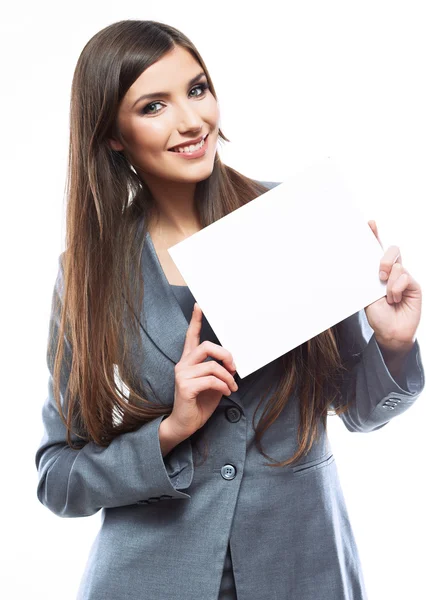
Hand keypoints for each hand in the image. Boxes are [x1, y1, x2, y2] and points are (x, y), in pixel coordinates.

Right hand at [167, 302, 237, 439]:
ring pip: (212, 365)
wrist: (185, 424)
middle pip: (206, 346)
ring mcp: (182, 375)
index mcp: (188, 361)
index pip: (191, 336)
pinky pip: (211, 379)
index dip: (196, 320)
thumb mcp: (212, 384)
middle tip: (234, 367)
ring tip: (232, 386)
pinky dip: (223, 385)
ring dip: (228, 376)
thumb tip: (232, 364)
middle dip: (226, 354)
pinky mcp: (185, 387)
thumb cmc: (199, 404)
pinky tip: (226, 392)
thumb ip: (218, 371)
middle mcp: (182, 365)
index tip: (199, 306)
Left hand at [365, 220, 421, 349]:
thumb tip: (364, 264)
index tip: (369, 224)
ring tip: (387, 297)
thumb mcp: (368, 294)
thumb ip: (370, 279)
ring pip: (398, 266)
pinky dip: (396, 289)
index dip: (375, 235)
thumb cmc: (378, 315)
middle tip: (379, 275)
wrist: (390, 332)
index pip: (378, 249)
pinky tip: (395, 300)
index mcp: (378, 272)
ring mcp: (404, 278)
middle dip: (384, 259)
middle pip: (392, 250)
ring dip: (389, 283)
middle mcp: (393, 272)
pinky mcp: (414, 286)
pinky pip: (405, 277)